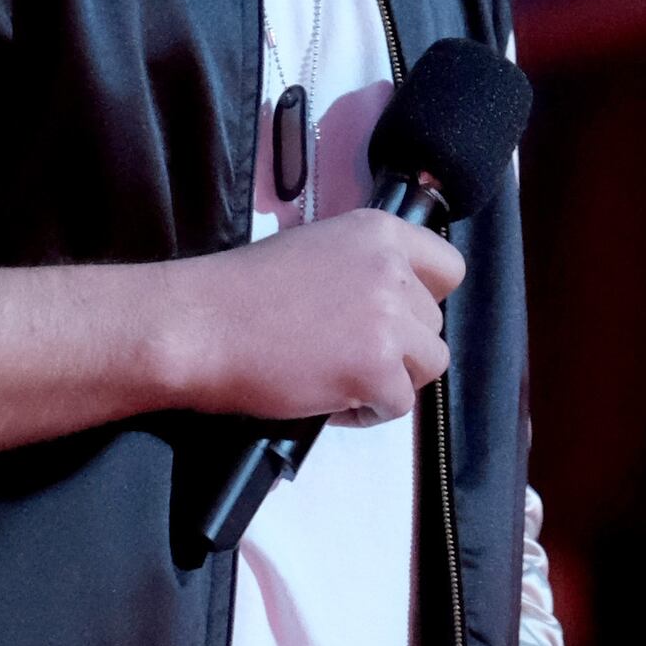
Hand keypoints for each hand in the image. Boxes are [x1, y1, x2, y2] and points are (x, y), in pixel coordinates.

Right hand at [165, 211, 461, 422]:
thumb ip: (360, 269)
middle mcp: (391, 270)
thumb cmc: (238, 294)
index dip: (423, 300)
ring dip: (392, 378)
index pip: (447, 268)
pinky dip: (368, 413)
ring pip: (429, 364)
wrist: (198, 326)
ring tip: (344, 381)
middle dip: (400, 345)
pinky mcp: (375, 368)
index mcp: (377, 232)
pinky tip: (330, 402)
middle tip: (349, 355)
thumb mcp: (313, 251)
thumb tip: (388, 304)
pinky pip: (399, 403)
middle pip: (434, 322)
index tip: (394, 317)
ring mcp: (387, 319)